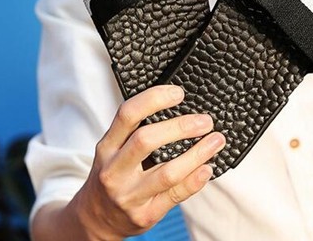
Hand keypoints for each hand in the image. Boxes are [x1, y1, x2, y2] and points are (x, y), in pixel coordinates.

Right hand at [68, 85, 224, 239]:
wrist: (96, 219)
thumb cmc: (113, 175)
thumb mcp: (112, 149)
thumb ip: (135, 130)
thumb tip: (176, 104)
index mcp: (107, 146)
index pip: (128, 114)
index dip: (154, 99)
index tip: (178, 93)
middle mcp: (114, 170)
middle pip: (146, 140)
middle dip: (180, 127)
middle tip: (205, 121)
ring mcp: (128, 196)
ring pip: (167, 172)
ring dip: (197, 154)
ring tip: (215, 141)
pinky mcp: (144, 216)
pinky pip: (175, 195)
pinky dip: (195, 180)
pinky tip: (206, 168)